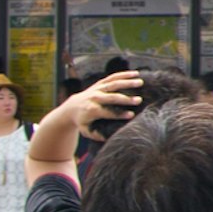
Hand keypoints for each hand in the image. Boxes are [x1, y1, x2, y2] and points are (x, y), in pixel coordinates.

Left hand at [29, 71, 146, 167]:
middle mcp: (94, 98)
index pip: (107, 112)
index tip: (132, 115)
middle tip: (139, 100)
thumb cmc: (82, 122)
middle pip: (112, 97)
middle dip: (125, 99)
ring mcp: (97, 89)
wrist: (72, 107)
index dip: (119, 114)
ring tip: (140, 82)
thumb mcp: (86, 131)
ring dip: (127, 82)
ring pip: (113, 84)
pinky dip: (124, 74)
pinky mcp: (100, 83)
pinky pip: (112, 77)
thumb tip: (108, 138)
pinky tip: (136, 73)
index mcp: (92, 110)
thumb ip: (96, 135)